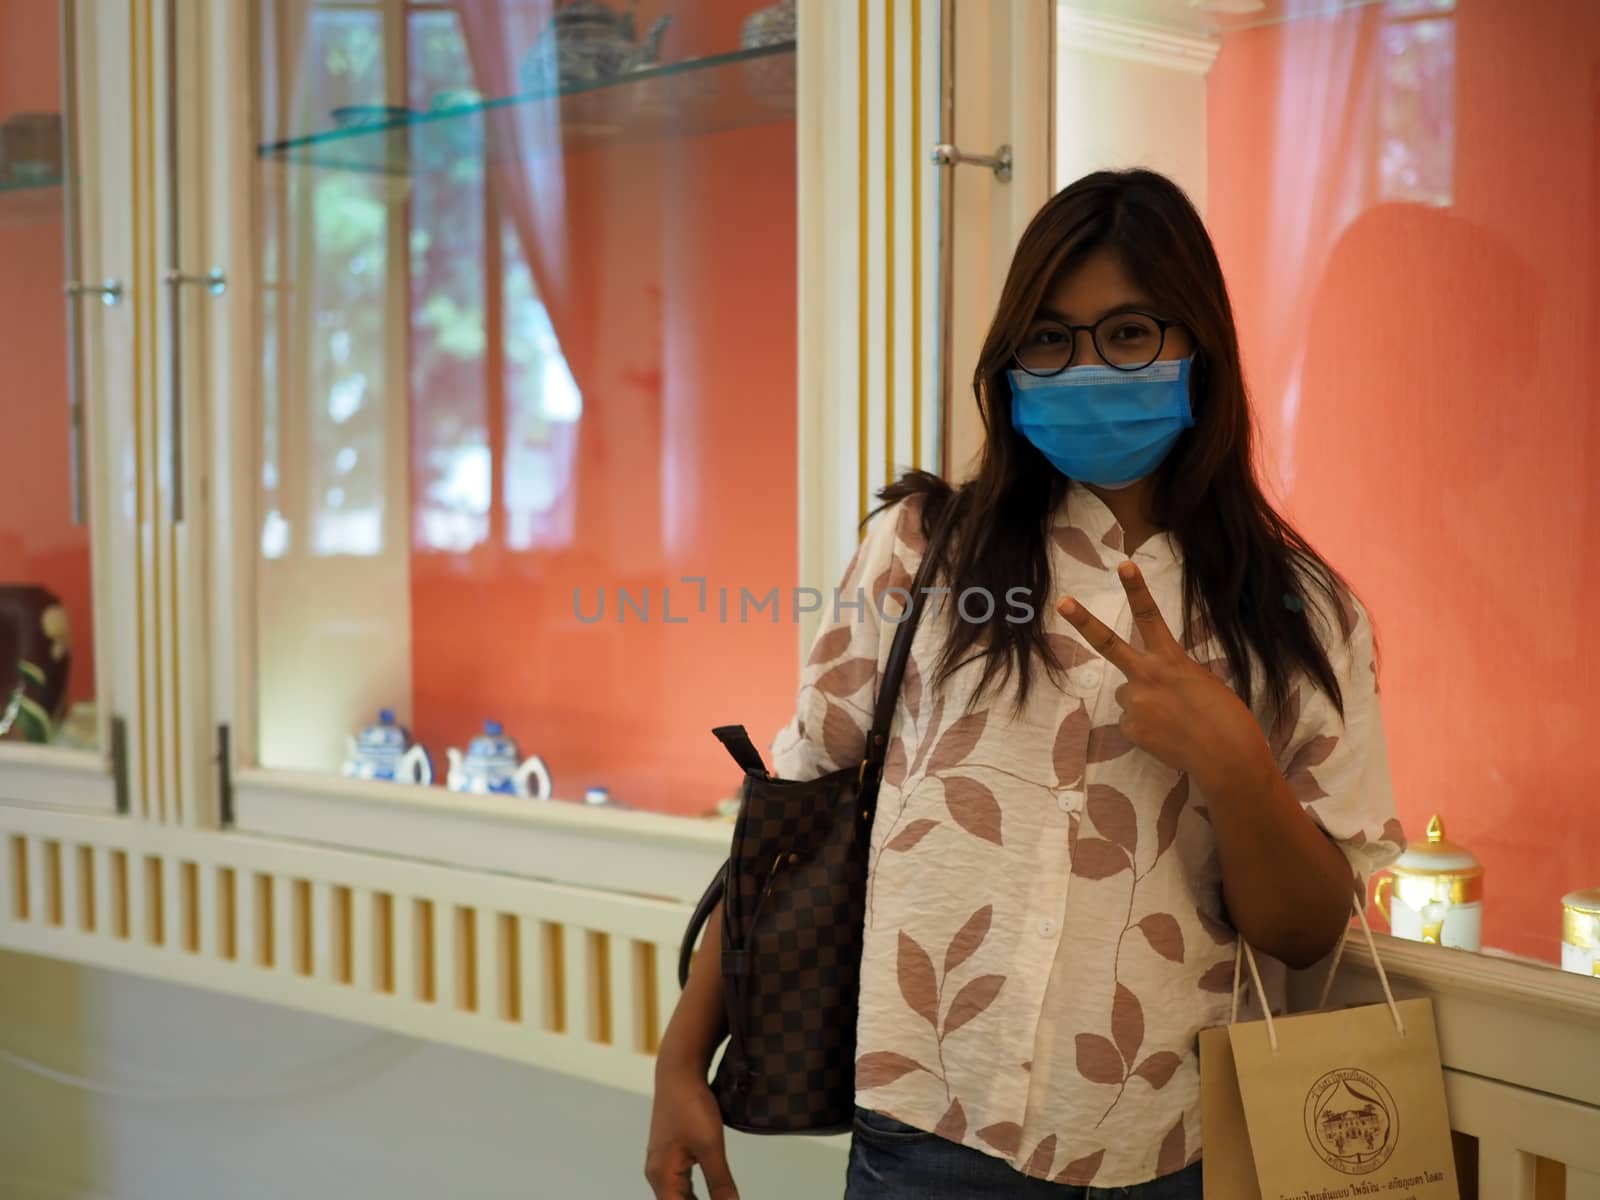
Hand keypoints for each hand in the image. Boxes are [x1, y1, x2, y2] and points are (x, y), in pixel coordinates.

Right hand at [644, 1065, 739, 1199]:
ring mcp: (663, 1163)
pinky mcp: (670, 1153)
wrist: (678, 1071)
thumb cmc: (691, 1106)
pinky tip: (712, 1194)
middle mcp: (658, 1174)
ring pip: (680, 1197)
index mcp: (662, 1177)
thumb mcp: (710, 1146)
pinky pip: (682, 1183)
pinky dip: (695, 1193)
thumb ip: (720, 1183)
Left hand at [1055, 562, 1265, 788]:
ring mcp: (1135, 703)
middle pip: (1108, 644)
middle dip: (1083, 621)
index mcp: (1171, 660)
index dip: (1136, 589)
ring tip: (1173, 719)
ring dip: (1144, 703)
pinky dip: (1147, 728)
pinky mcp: (1130, 728)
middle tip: (1062, 602)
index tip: (1124, 565)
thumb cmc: (1226, 718)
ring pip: (1127, 695)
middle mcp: (1147, 676)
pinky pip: (1132, 722)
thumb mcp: (1200, 683)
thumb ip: (1168, 675)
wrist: (1227, 758)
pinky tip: (1168, 736)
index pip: (1150, 617)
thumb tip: (1146, 688)